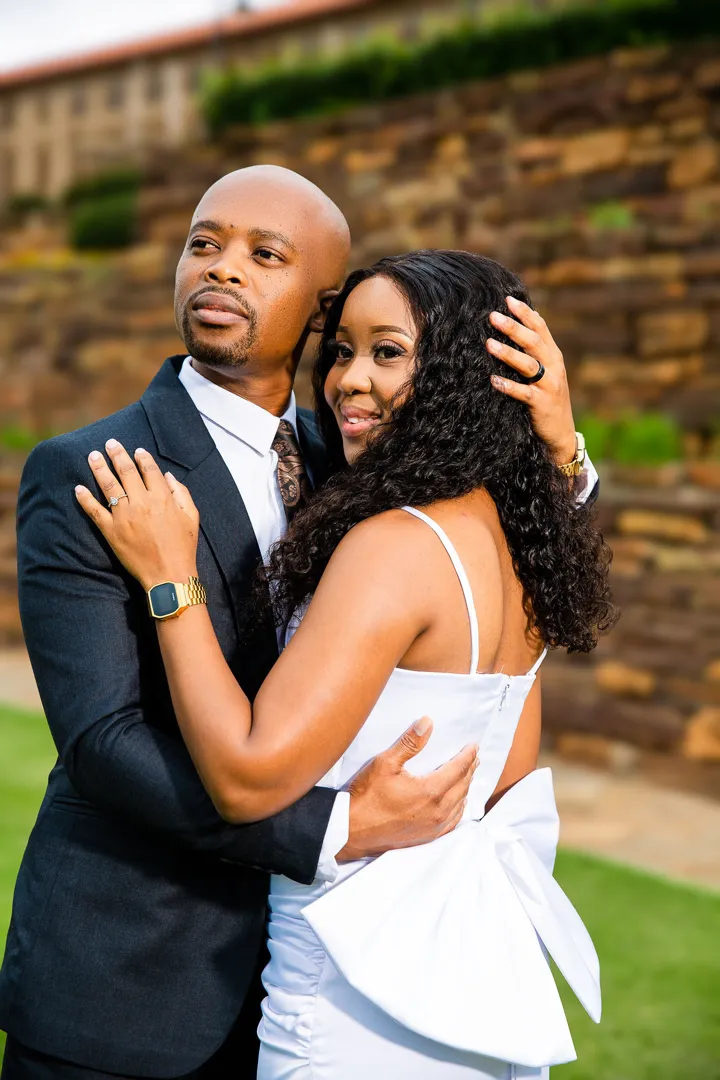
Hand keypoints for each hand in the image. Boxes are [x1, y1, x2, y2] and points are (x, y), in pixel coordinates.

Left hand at [75, 439, 199, 589]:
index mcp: (162, 497)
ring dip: (99, 468)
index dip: (142, 458)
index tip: (137, 450)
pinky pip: (94, 510)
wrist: (168, 574)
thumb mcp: (191, 517)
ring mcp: (124, 516)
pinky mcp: (111, 530)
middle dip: (117, 454)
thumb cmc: (183, 547)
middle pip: (125, 471)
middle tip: (110, 443)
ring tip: (92, 456)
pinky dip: (85, 498)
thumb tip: (168, 476)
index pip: (148, 470)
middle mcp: (141, 502)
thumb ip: (182, 493)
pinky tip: (78, 488)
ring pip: (108, 485)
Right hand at [337, 718, 477, 861]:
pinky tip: (457, 804)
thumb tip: (428, 722)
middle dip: (469, 770)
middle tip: (474, 758)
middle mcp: (437, 811)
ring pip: (459, 805)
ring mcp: (433, 827)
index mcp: (431, 791)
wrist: (352, 831)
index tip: (473, 746)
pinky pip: (452, 822)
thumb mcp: (385, 763)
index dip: (467, 756)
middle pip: (462, 786)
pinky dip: (458, 809)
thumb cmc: (367, 796)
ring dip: (465, 788)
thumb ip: (409, 743)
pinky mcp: (426, 838)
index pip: (458, 769)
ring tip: (467, 776)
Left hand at [487, 295, 576, 466]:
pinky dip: (508, 386)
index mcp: (553, 356)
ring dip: (508, 353)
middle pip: (533, 342)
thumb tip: (517, 326)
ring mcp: (549, 386)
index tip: (508, 300)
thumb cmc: (548, 399)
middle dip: (513, 328)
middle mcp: (554, 367)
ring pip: (528, 365)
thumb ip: (535, 352)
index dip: (525, 313)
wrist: (561, 432)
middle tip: (493, 316)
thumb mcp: (546, 372)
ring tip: (489, 344)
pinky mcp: (542, 404)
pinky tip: (493, 380)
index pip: (540, 328)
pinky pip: (524, 393)